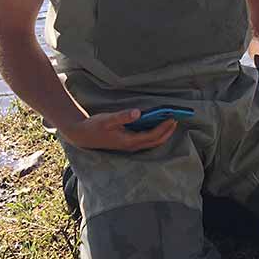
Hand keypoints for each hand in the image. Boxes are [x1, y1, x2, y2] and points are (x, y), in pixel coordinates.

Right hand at [60, 109, 176, 151]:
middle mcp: (131, 146)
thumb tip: (138, 112)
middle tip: (177, 119)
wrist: (82, 135)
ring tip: (171, 122)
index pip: (152, 136)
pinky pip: (147, 141)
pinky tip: (158, 126)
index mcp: (129, 141)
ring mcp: (130, 146)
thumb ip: (123, 116)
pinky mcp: (128, 143)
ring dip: (163, 134)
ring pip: (152, 143)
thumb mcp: (107, 119)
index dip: (164, 128)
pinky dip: (156, 134)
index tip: (172, 118)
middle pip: (156, 141)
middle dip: (168, 131)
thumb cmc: (95, 126)